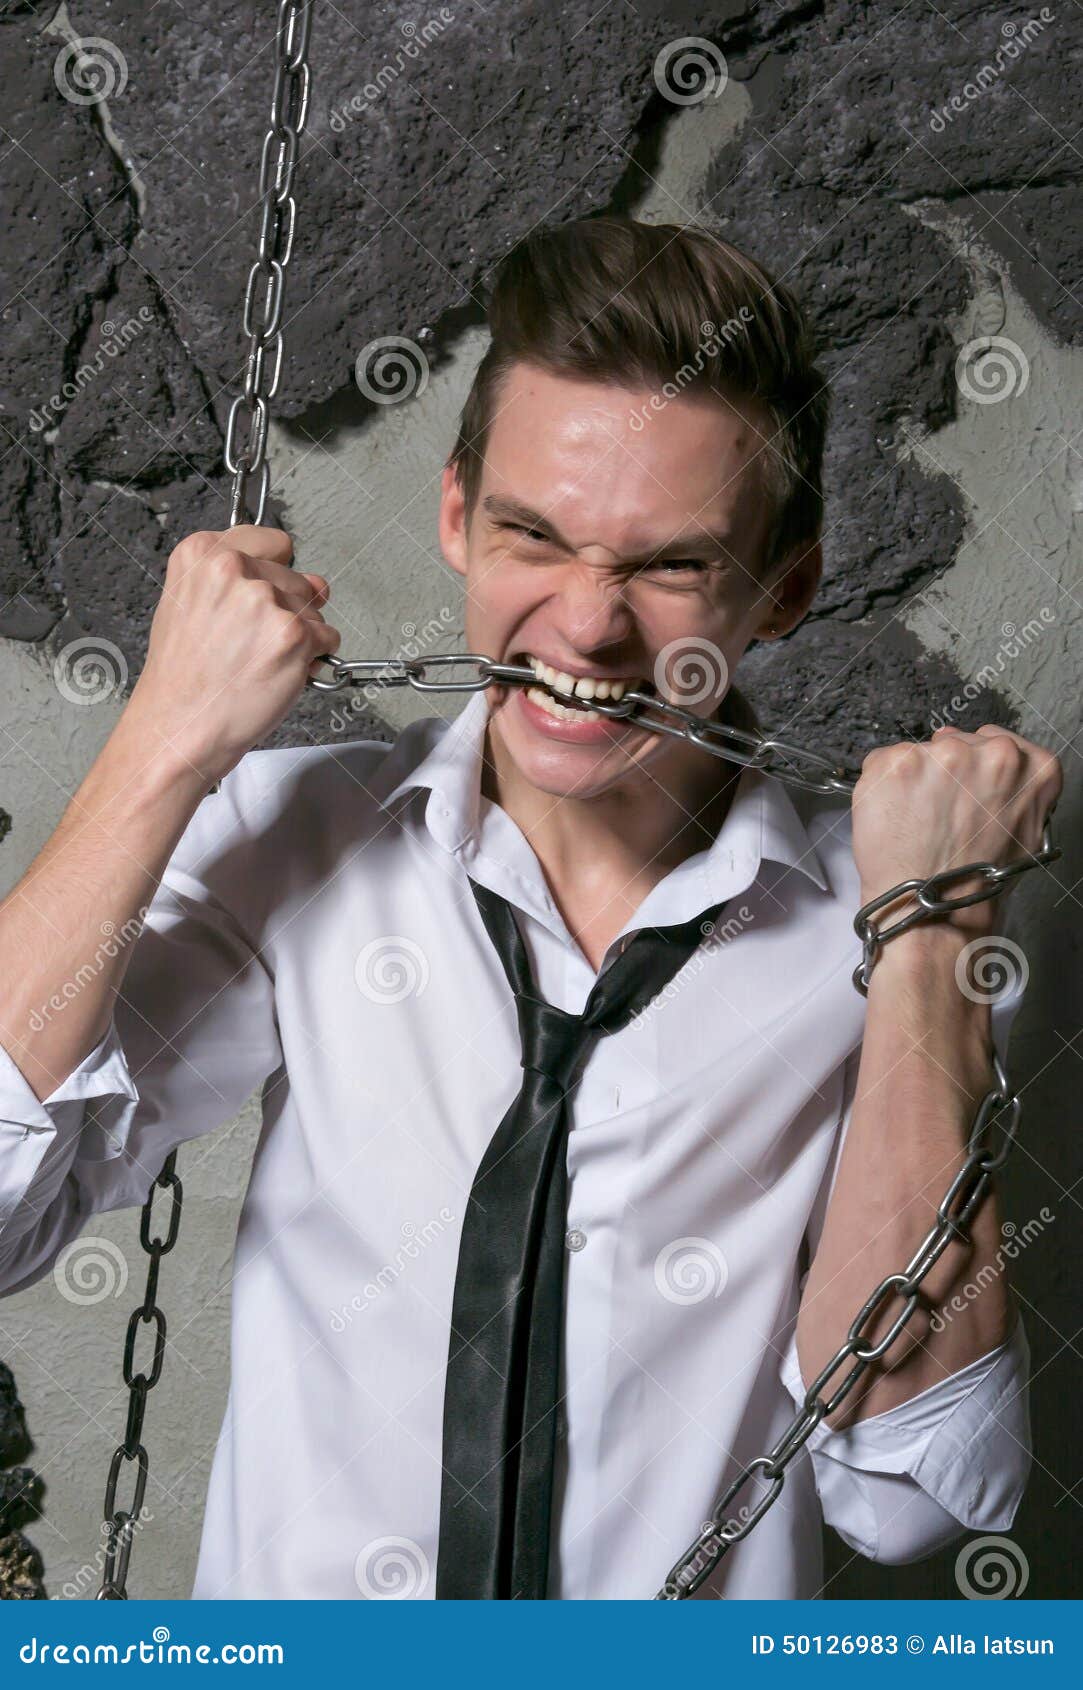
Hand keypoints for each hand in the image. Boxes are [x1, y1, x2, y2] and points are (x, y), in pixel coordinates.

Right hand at [123, 525, 340, 783]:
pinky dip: (314, 659)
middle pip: (297, 578)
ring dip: (300, 636)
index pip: (273, 541)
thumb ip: (243, 581)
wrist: (181, 725)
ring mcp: (264, 599)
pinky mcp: (293, 633)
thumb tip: (310, 580)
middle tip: (251, 644)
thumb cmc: (183, 678)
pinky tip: (278, 671)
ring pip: (314, 608)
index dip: (274, 572)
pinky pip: (327, 637)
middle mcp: (232, 568)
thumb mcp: (189, 606)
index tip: (263, 591)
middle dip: (287, 610)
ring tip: (259, 660)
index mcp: (201, 554)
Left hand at [852, 724, 1061, 936]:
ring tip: (916, 824)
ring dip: (913, 782)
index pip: (997, 742)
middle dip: (945, 774)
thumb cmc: (976, 883)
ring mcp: (941, 754)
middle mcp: (991, 752)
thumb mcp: (1025, 832)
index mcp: (1032, 767)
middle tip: (938, 816)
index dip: (975, 769)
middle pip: (956, 743)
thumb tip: (986, 759)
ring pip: (919, 754)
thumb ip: (1014, 788)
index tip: (966, 788)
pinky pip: (883, 763)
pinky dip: (882, 789)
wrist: (932, 908)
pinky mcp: (896, 762)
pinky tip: (894, 820)